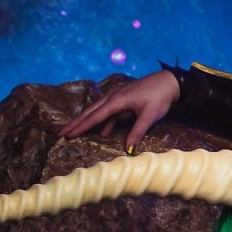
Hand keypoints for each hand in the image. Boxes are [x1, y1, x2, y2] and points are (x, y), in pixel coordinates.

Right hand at [59, 69, 179, 151]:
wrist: (170, 82)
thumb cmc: (160, 97)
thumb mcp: (149, 116)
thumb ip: (137, 132)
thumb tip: (128, 150)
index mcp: (117, 100)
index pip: (95, 117)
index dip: (80, 127)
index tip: (67, 135)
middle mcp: (113, 96)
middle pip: (90, 111)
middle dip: (76, 123)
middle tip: (61, 133)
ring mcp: (118, 96)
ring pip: (98, 110)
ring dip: (87, 121)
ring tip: (75, 132)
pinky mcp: (124, 98)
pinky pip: (109, 111)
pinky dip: (104, 121)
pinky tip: (103, 131)